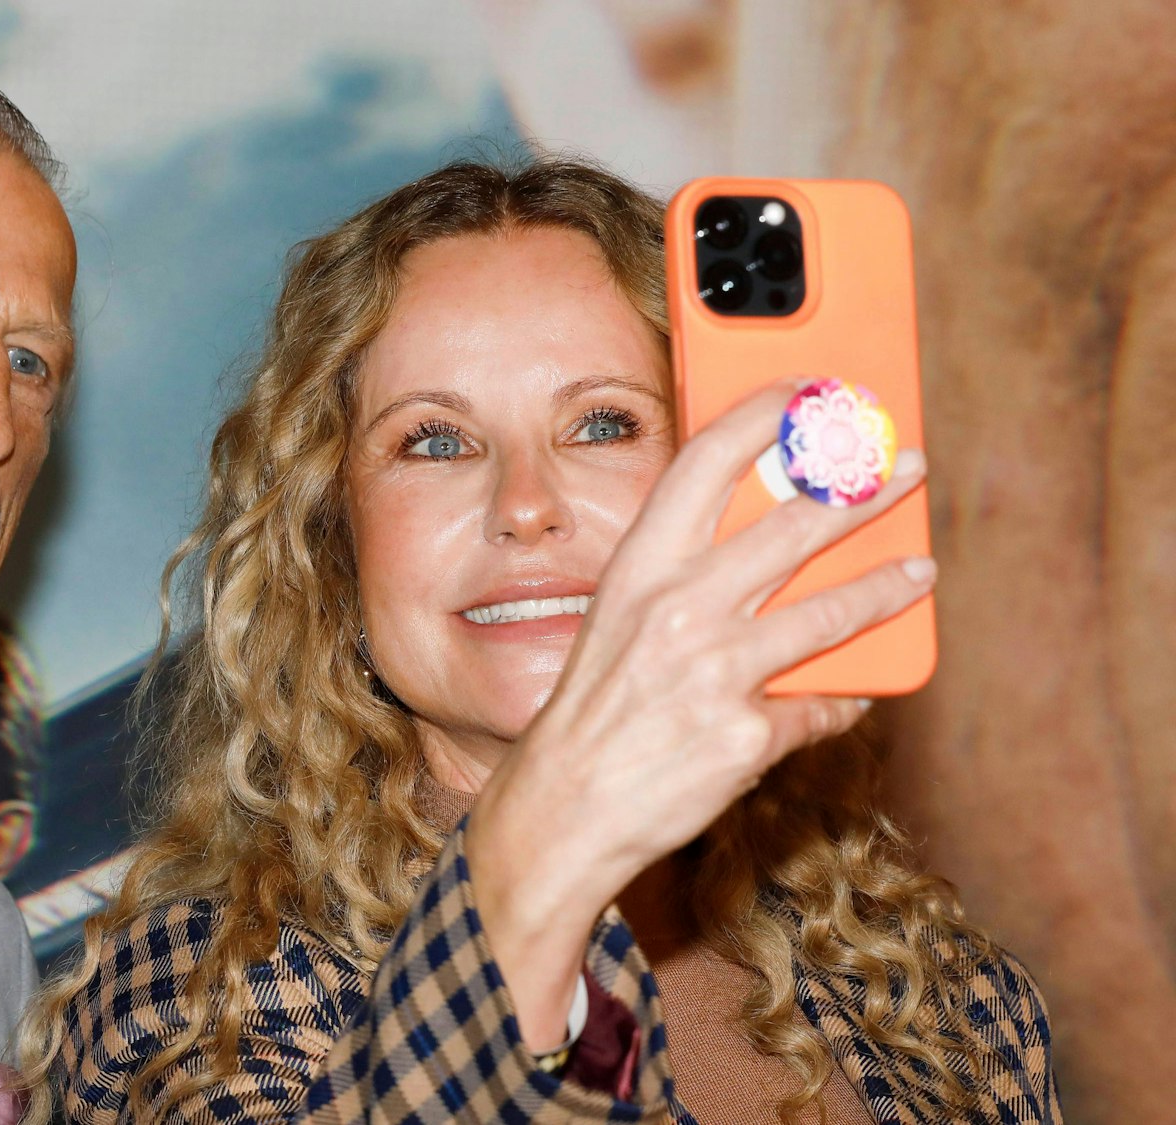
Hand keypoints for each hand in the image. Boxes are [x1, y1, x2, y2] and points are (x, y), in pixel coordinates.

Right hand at [464, 380, 935, 1047]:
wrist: (563, 807)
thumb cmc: (594, 709)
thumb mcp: (620, 620)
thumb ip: (683, 575)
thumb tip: (770, 542)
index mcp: (638, 569)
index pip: (706, 461)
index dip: (764, 414)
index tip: (811, 393)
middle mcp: (677, 609)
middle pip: (794, 524)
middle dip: (864, 488)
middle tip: (904, 467)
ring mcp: (716, 673)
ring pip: (832, 612)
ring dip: (890, 584)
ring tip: (920, 571)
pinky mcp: (747, 735)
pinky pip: (819, 706)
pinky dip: (841, 701)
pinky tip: (855, 693)